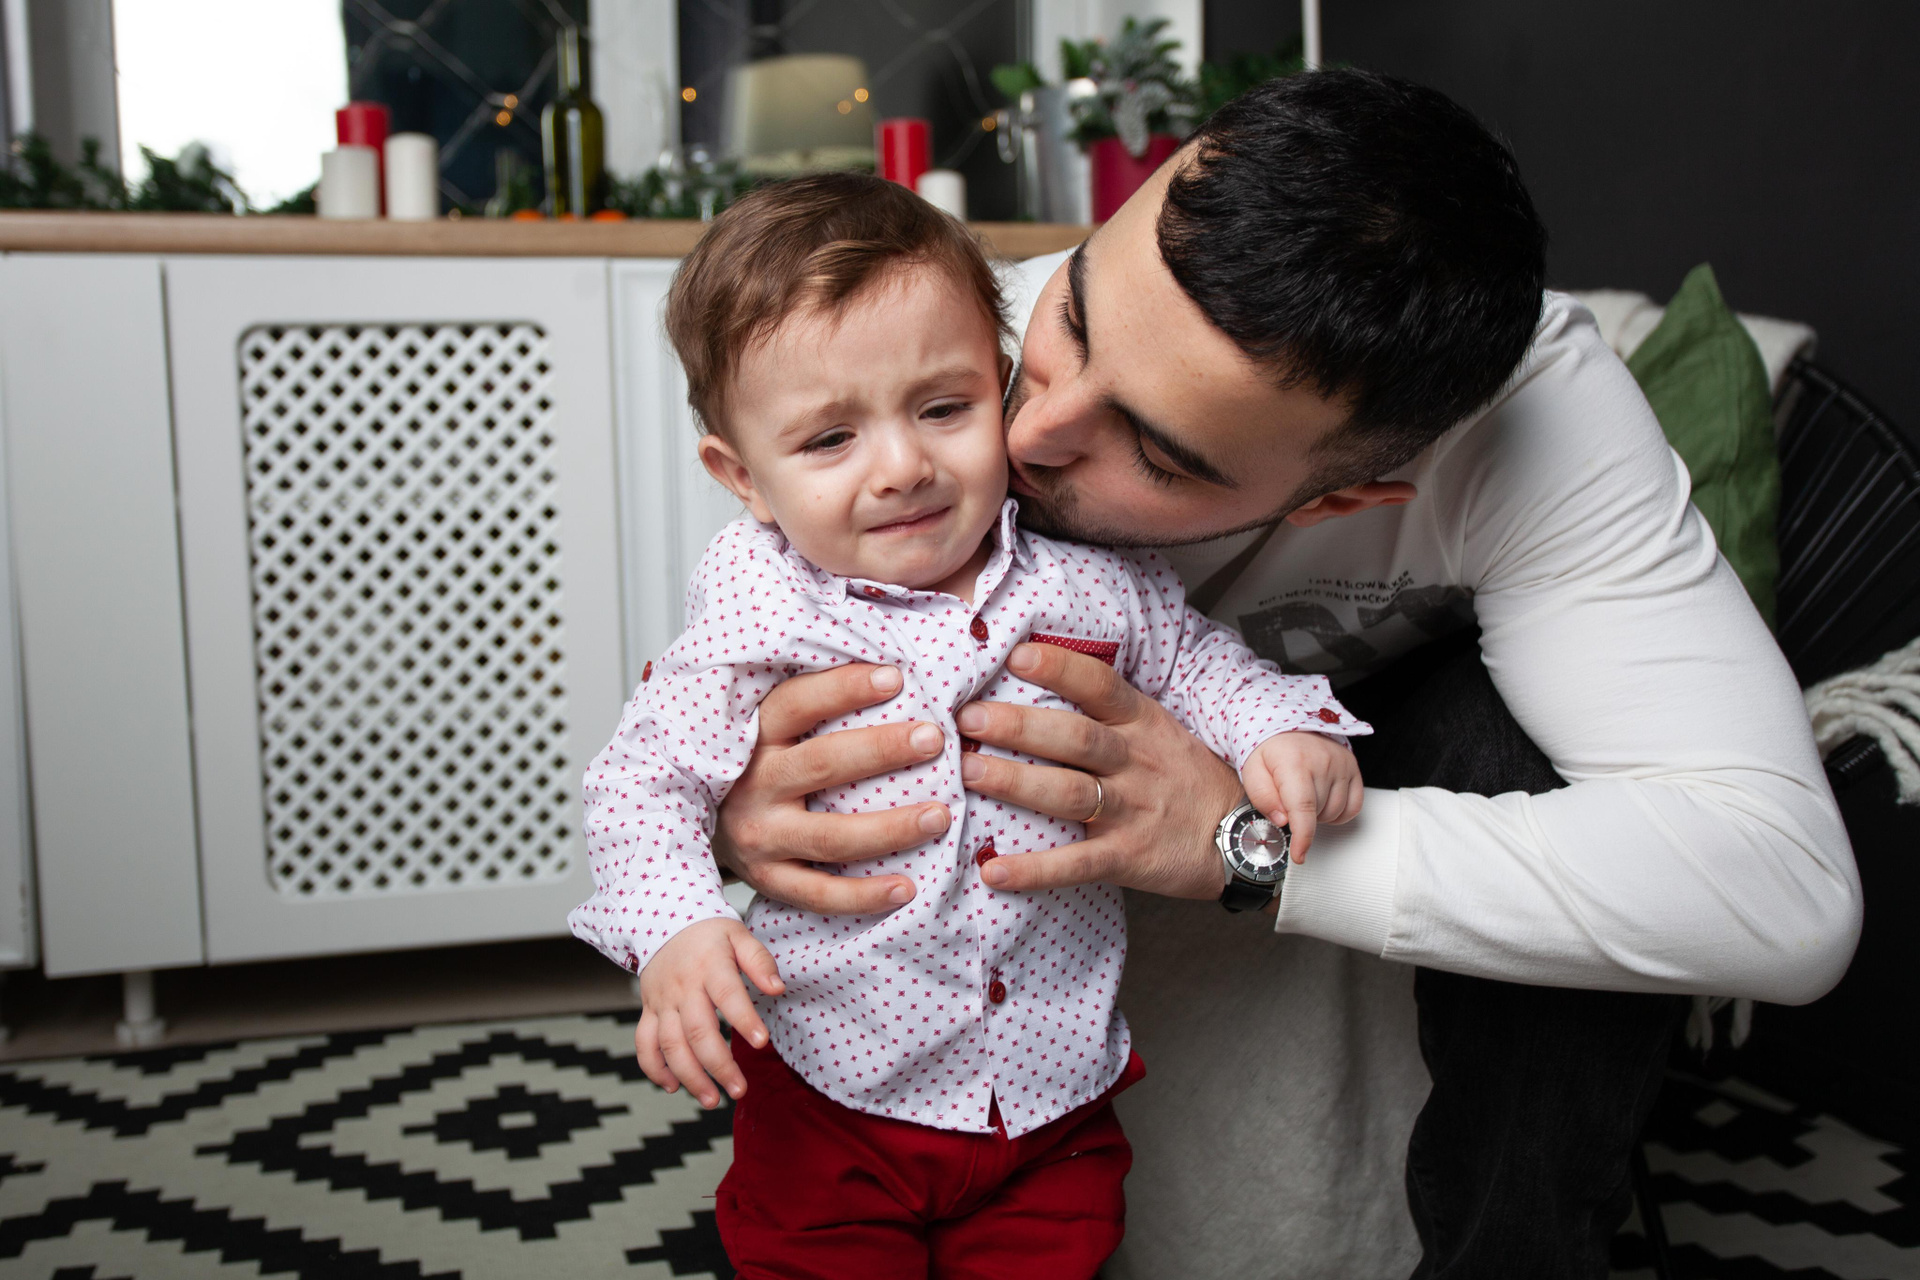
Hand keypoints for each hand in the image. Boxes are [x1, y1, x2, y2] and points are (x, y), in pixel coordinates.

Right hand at [635, 918, 784, 1108]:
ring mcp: (662, 1001)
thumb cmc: (708, 932)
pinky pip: (644, 1044)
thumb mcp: (738, 935)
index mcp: (709, 966)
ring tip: (711, 1100)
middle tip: (739, 1090)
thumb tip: (777, 989)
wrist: (662, 919)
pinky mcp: (648, 1011)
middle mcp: (682, 987)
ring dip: (689, 1076)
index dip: (744, 1020)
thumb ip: (759, 961)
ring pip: (670, 1045)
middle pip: (697, 1031)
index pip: (727, 995)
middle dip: (718, 1065)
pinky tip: (673, 1086)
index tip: (761, 1043)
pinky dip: (654, 1069)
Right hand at [715, 663, 951, 913]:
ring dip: (888, 827)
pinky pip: (820, 893)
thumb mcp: (767, 726)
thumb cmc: (757, 764)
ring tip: (939, 816)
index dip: (843, 688)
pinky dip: (864, 895)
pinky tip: (907, 888)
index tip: (895, 677)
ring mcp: (761, 838)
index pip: (796, 704)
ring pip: (829, 837)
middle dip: (880, 751)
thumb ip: (812, 702)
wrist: (702, 822)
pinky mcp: (769, 880)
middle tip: (934, 739)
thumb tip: (890, 669)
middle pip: (820, 765)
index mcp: (754, 738)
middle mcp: (754, 786)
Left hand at [957, 643, 1242, 898]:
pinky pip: (1076, 863)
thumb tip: (1033, 675)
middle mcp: (1134, 761)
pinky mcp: (1127, 858)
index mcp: (1141, 723)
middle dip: (1018, 726)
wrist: (1242, 836)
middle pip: (1073, 737)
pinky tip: (994, 871)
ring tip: (968, 773)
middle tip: (967, 718)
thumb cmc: (1184, 777)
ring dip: (1015, 782)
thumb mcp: (1157, 729)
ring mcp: (1131, 810)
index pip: (1100, 686)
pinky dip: (1034, 869)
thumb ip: (1105, 710)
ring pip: (1068, 793)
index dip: (1059, 668)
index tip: (1016, 655)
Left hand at [1240, 731, 1363, 862]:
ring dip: (1318, 815)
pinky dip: (1338, 812)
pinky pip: (1353, 807)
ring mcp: (1342, 764)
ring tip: (1303, 795)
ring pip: (1335, 813)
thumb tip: (1283, 821)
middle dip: (1300, 817)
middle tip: (1287, 799)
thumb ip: (1263, 797)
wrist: (1287, 724)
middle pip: (1317, 814)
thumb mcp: (1251, 770)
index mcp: (1295, 762)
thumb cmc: (1269, 748)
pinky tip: (1322, 800)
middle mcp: (1324, 762)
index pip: (1303, 808)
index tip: (1299, 855)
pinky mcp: (1353, 768)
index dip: (1302, 837)